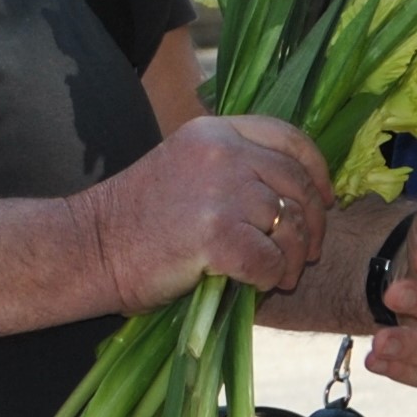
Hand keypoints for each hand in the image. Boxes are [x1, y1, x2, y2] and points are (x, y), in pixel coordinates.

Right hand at [75, 114, 331, 307]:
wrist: (90, 247)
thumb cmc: (136, 218)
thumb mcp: (186, 168)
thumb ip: (233, 168)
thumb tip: (294, 195)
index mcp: (215, 130)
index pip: (289, 138)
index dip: (317, 171)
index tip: (325, 199)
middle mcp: (223, 152)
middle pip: (297, 184)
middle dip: (311, 224)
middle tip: (305, 253)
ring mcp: (221, 192)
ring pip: (289, 226)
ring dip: (291, 258)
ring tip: (278, 276)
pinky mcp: (216, 236)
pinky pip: (270, 261)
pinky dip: (268, 279)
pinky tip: (253, 286)